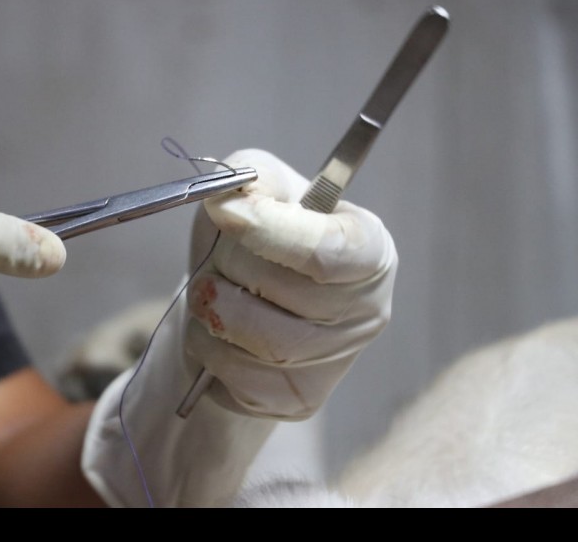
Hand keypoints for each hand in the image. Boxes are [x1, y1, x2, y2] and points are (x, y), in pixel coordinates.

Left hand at [82, 149, 396, 506]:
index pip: (327, 250)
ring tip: (209, 292)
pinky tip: (216, 330)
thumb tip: (230, 204)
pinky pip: (237, 377)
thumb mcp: (261, 186)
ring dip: (212, 310)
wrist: (245, 296)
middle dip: (229, 267)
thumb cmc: (257, 236)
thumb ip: (250, 179)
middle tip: (218, 258)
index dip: (269, 231)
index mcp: (369, 248)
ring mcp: (336, 361)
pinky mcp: (299, 398)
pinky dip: (208, 348)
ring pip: (258, 341)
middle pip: (283, 293)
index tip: (226, 213)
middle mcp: (367, 309)